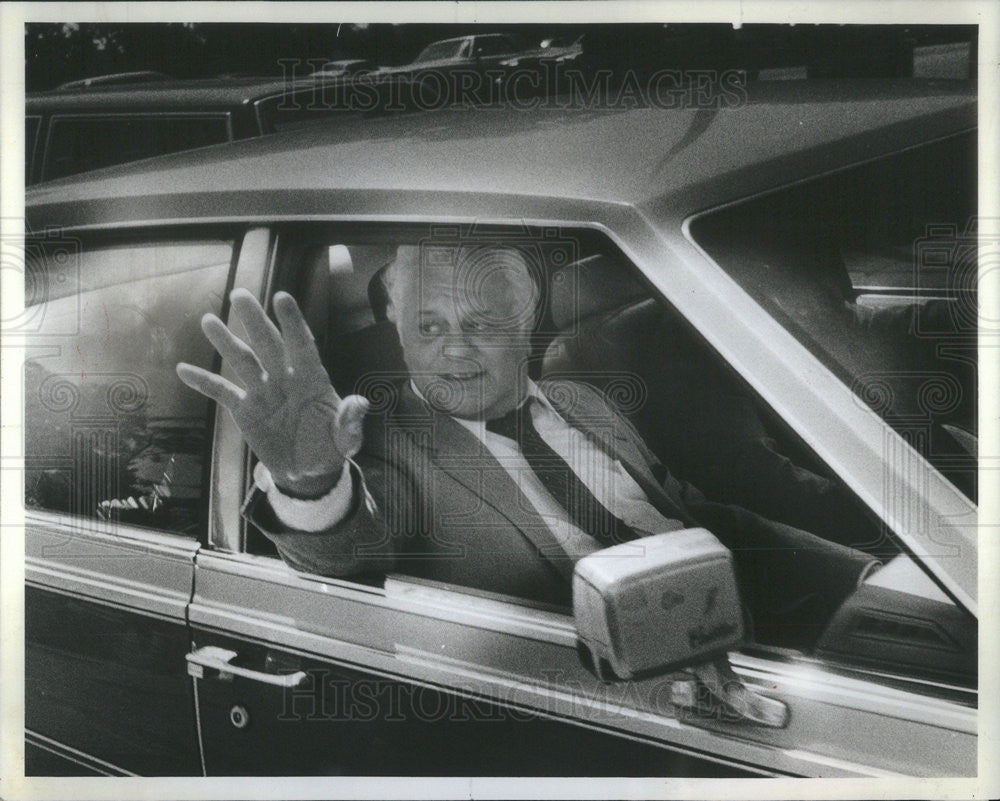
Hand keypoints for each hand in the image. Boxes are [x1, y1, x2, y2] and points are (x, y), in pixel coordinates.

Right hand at [177, 289, 368, 497]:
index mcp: (313, 380)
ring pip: (243, 361)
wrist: (308, 473)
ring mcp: (263, 392)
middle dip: (255, 321)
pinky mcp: (245, 409)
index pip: (302, 345)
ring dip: (226, 342)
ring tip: (208, 321)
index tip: (282, 298)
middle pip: (268, 345)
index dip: (293, 323)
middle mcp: (286, 379)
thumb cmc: (330, 448)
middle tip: (240, 295)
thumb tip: (361, 403)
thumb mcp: (345, 439)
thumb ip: (350, 422)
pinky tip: (183, 369)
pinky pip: (222, 391)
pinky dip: (203, 381)